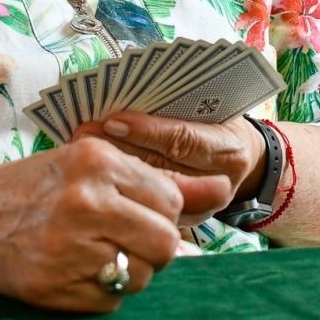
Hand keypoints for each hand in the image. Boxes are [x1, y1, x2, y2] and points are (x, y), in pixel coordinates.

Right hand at [0, 138, 230, 311]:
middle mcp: (84, 202)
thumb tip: (225, 187)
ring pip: (141, 276)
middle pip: (163, 243)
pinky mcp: (51, 286)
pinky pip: (110, 301)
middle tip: (124, 237)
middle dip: (153, 246)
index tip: (138, 211)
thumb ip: (162, 179)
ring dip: (129, 271)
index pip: (170, 199)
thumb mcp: (94, 164)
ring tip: (96, 251)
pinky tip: (76, 269)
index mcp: (97, 161)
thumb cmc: (37, 185)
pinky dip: (102, 291)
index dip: (161, 212)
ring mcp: (66, 248)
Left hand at [77, 113, 265, 224]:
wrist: (237, 159)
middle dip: (122, 152)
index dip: (148, 131)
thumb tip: (125, 95)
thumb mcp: (207, 109)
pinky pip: (148, 208)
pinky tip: (96, 175)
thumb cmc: (217, 124)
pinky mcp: (184, 223)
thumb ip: (175, 108)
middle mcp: (220, 185)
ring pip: (151, 192)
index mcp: (228, 150)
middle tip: (86, 135)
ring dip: (115, 170)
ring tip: (82, 151)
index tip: (113, 121)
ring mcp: (202, 210)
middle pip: (163, 170)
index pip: (184, 139)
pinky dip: (121, 190)